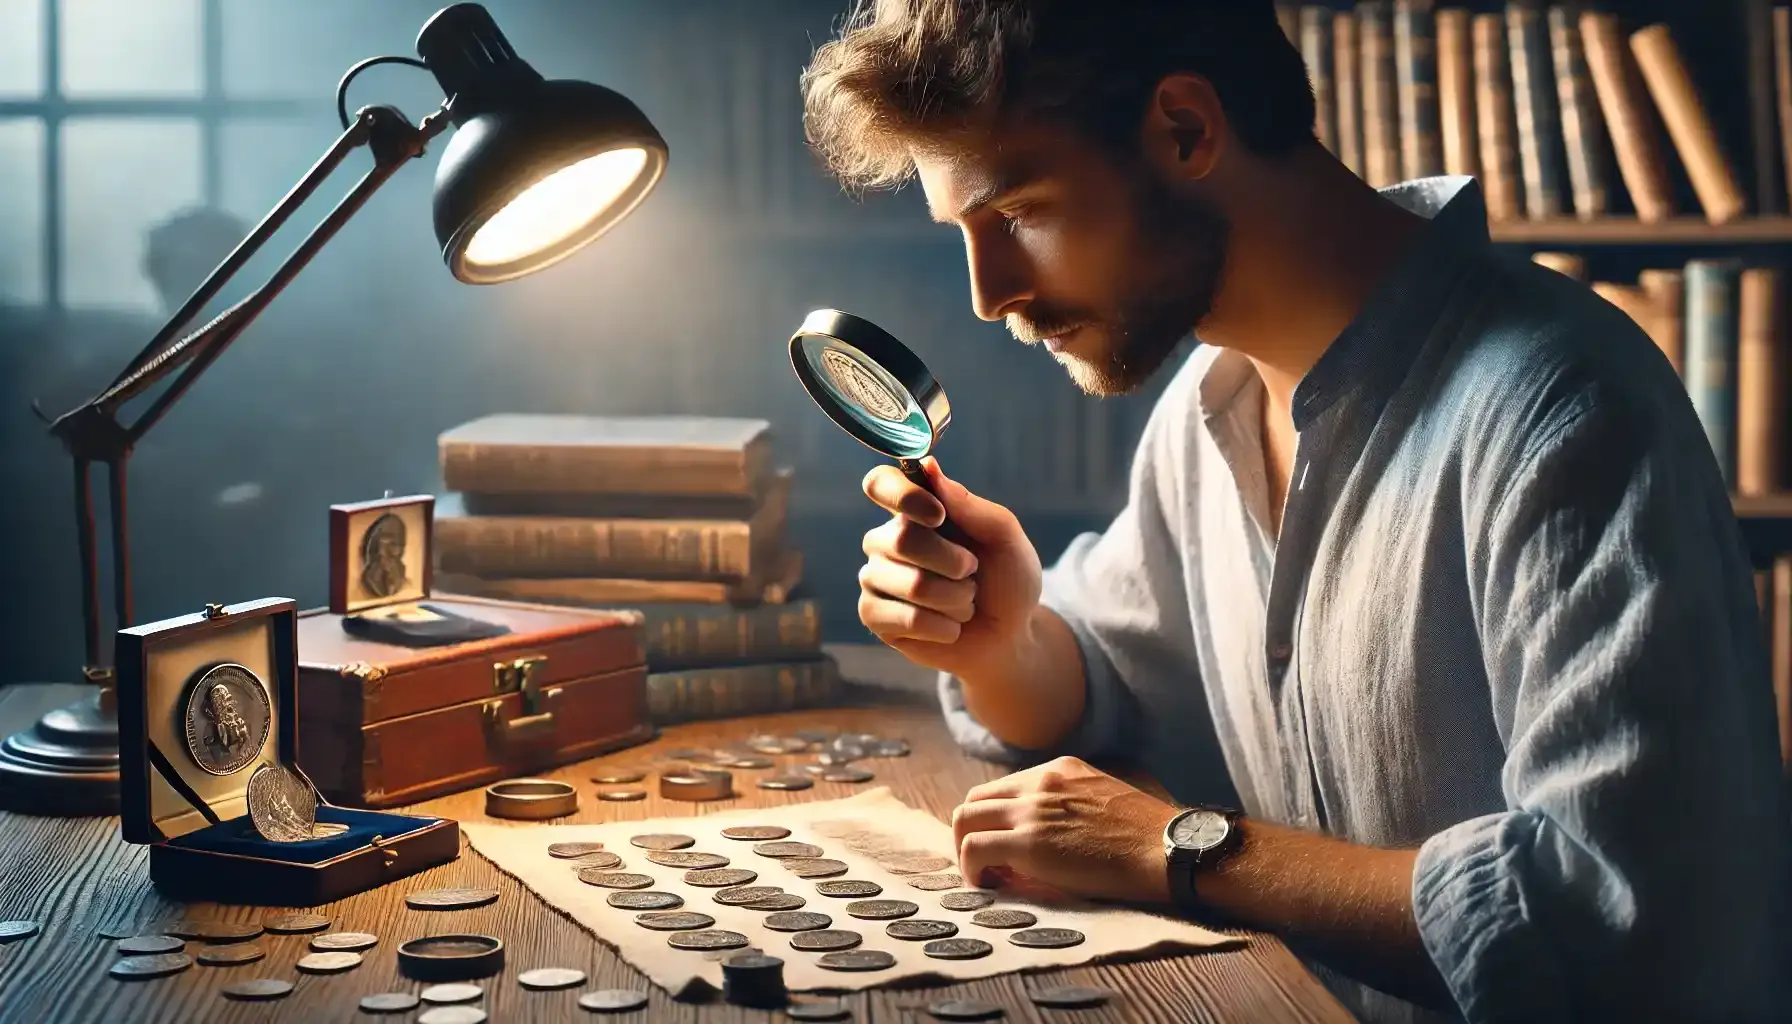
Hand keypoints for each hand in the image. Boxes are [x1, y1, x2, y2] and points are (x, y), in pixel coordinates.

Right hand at [857, 457, 1042, 678]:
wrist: (1008, 636)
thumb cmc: (1006, 580)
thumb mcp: (1005, 538)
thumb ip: (971, 505)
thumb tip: (929, 467)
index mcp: (915, 510)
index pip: (880, 483)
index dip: (902, 495)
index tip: (938, 516)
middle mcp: (887, 539)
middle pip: (902, 539)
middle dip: (954, 563)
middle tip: (971, 573)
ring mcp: (876, 577)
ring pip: (912, 584)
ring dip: (956, 599)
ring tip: (964, 602)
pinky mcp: (873, 615)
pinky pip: (906, 619)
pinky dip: (943, 626)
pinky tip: (949, 626)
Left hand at [950, 756, 1180, 904]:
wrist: (1169, 850)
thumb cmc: (1148, 837)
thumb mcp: (1104, 801)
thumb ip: (1070, 806)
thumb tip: (1046, 835)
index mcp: (1059, 770)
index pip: (1002, 789)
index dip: (994, 820)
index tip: (1001, 846)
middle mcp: (1040, 782)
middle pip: (975, 800)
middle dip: (972, 833)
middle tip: (987, 864)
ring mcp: (1032, 810)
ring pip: (964, 821)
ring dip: (967, 851)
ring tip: (988, 876)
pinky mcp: (1028, 842)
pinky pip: (974, 850)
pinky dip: (972, 870)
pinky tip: (991, 886)